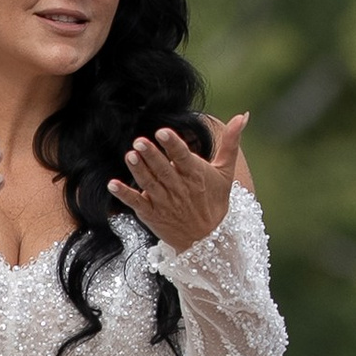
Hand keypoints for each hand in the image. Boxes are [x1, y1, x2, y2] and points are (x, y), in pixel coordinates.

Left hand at [116, 114, 246, 251]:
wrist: (208, 240)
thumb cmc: (215, 201)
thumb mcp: (226, 171)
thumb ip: (231, 142)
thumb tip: (242, 115)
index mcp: (196, 175)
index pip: (183, 157)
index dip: (173, 145)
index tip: (162, 132)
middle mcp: (179, 188)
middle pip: (164, 170)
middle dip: (151, 155)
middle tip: (139, 141)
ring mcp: (164, 202)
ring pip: (150, 184)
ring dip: (138, 170)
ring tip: (130, 155)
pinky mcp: (151, 214)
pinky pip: (136, 203)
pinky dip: (124, 195)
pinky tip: (113, 184)